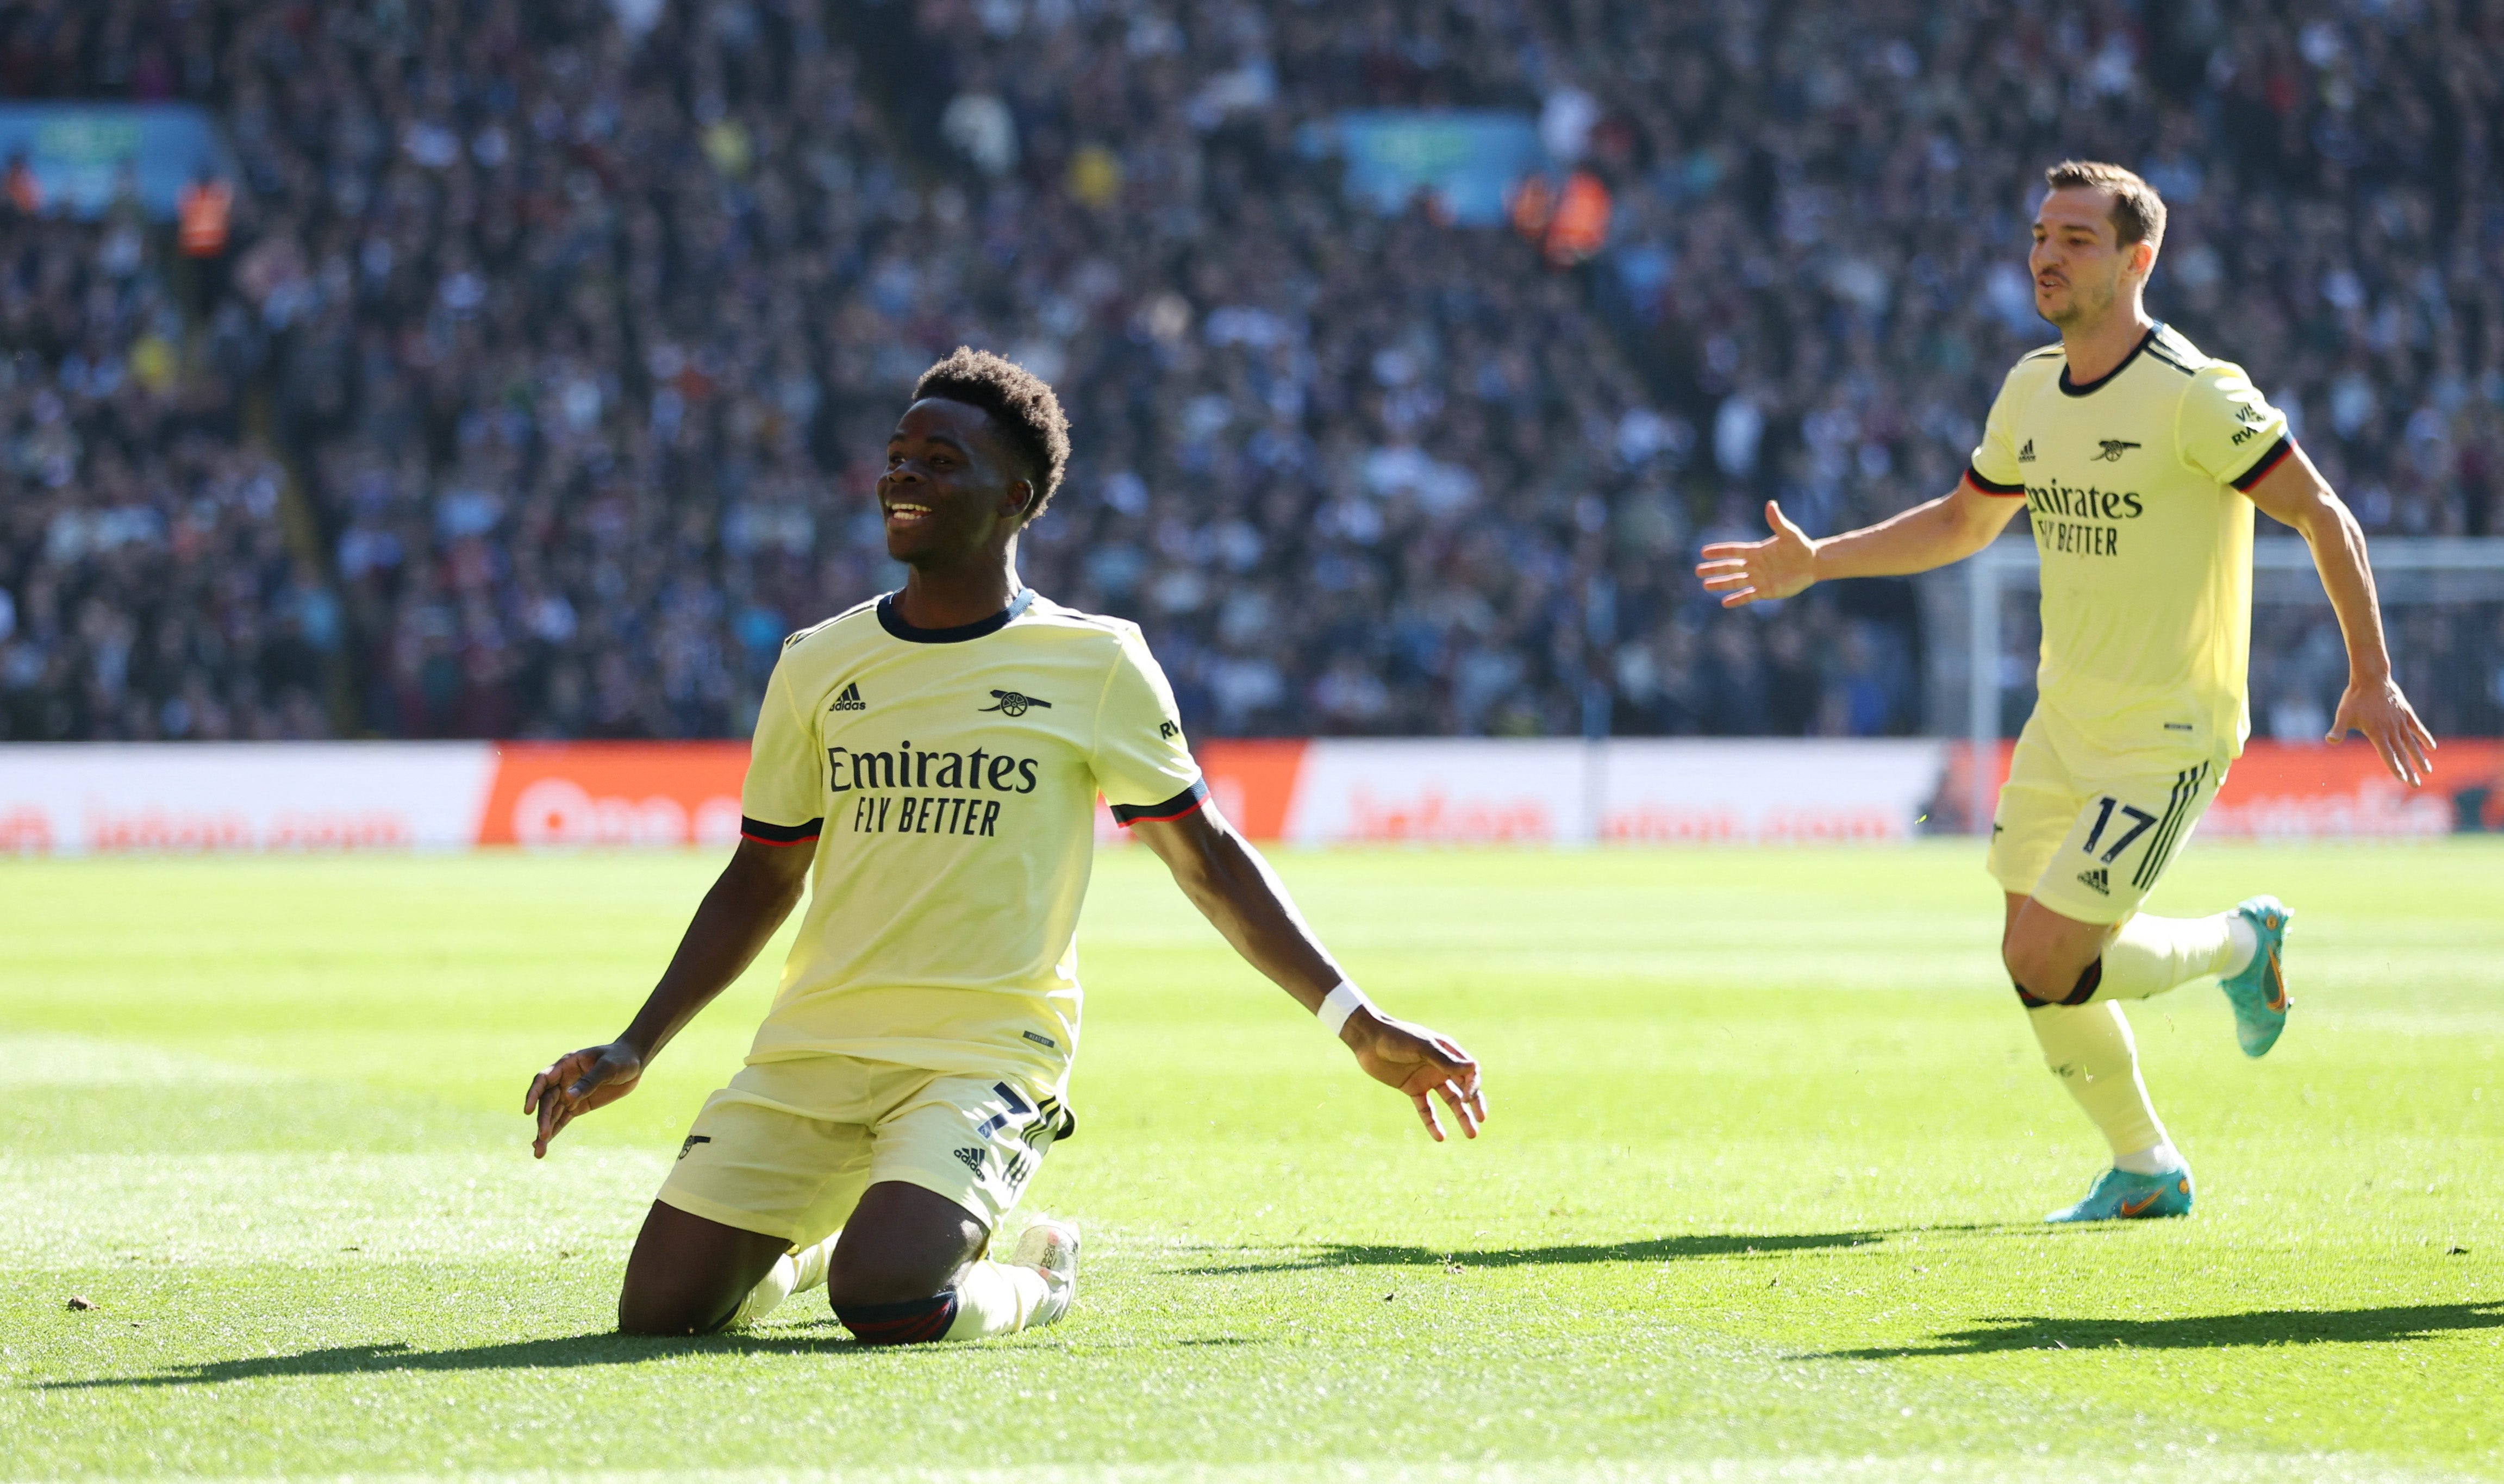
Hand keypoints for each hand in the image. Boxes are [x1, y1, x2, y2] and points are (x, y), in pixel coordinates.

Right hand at [523, 1042, 644, 1157]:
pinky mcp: (578, 1106)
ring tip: (538, 1152)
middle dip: (543, 1119)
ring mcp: (570, 1094)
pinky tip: (544, 1145)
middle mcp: (563, 1080)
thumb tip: (567, 1097)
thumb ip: (589, 1081)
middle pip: (547, 1101)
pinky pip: (562, 1119)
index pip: (543, 1080)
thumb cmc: (620, 1058)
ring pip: (552, 1114)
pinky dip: (554, 1131)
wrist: (634, 1062)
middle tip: (542, 1137)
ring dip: (544, 1131)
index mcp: (566, 1065)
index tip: (528, 1111)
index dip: (533, 1094)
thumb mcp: (607, 1067)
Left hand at [1343, 1011, 1486, 1141]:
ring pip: (1449, 1101)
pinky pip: (1426, 1109)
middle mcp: (1441, 1066)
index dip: (1473, 1086)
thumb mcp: (1422, 1047)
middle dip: (1474, 1104)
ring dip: (1461, 1116)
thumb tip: (1473, 1067)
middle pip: (1464, 1088)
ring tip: (1471, 1135)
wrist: (1368, 1040)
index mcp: (1448, 1051)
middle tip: (1481, 1120)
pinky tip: (1440, 1137)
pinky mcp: (1412, 1088)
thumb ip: (1445, 1060)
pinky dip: (1432, 1122)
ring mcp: (1427, 1078)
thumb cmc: (1396, 1037)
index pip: (1470, 1072)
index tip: (1467, 1098)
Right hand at [1696, 501, 1816, 607]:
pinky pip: (1748, 596)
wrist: (1812, 564)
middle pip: (1730, 567)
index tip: (1704, 552)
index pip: (1734, 550)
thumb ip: (1777, 521)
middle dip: (1714, 569)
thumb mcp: (1789, 533)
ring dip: (1720, 584)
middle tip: (1698, 570)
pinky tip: (1724, 603)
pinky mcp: (1765, 591)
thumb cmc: (1801, 546)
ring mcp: (1758, 579)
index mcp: (1756, 551)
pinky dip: (1737, 599)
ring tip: (1705, 585)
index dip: (1720, 551)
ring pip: (1735, 582)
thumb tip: (1771, 504)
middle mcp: (1754, 565)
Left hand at [2327, 675, 2436, 786]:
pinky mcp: (2406, 713)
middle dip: (2409, 770)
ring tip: (2427, 771)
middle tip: (2416, 785)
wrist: (2371, 677)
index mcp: (2377, 733)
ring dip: (2419, 758)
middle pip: (2402, 753)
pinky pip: (2417, 728)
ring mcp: (2400, 721)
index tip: (2402, 780)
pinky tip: (2432, 747)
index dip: (2395, 768)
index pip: (2388, 755)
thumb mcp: (2343, 714)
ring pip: (2412, 743)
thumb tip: (2329, 740)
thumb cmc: (2354, 698)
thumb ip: (2338, 729)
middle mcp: (2391, 729)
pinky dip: (2424, 737)